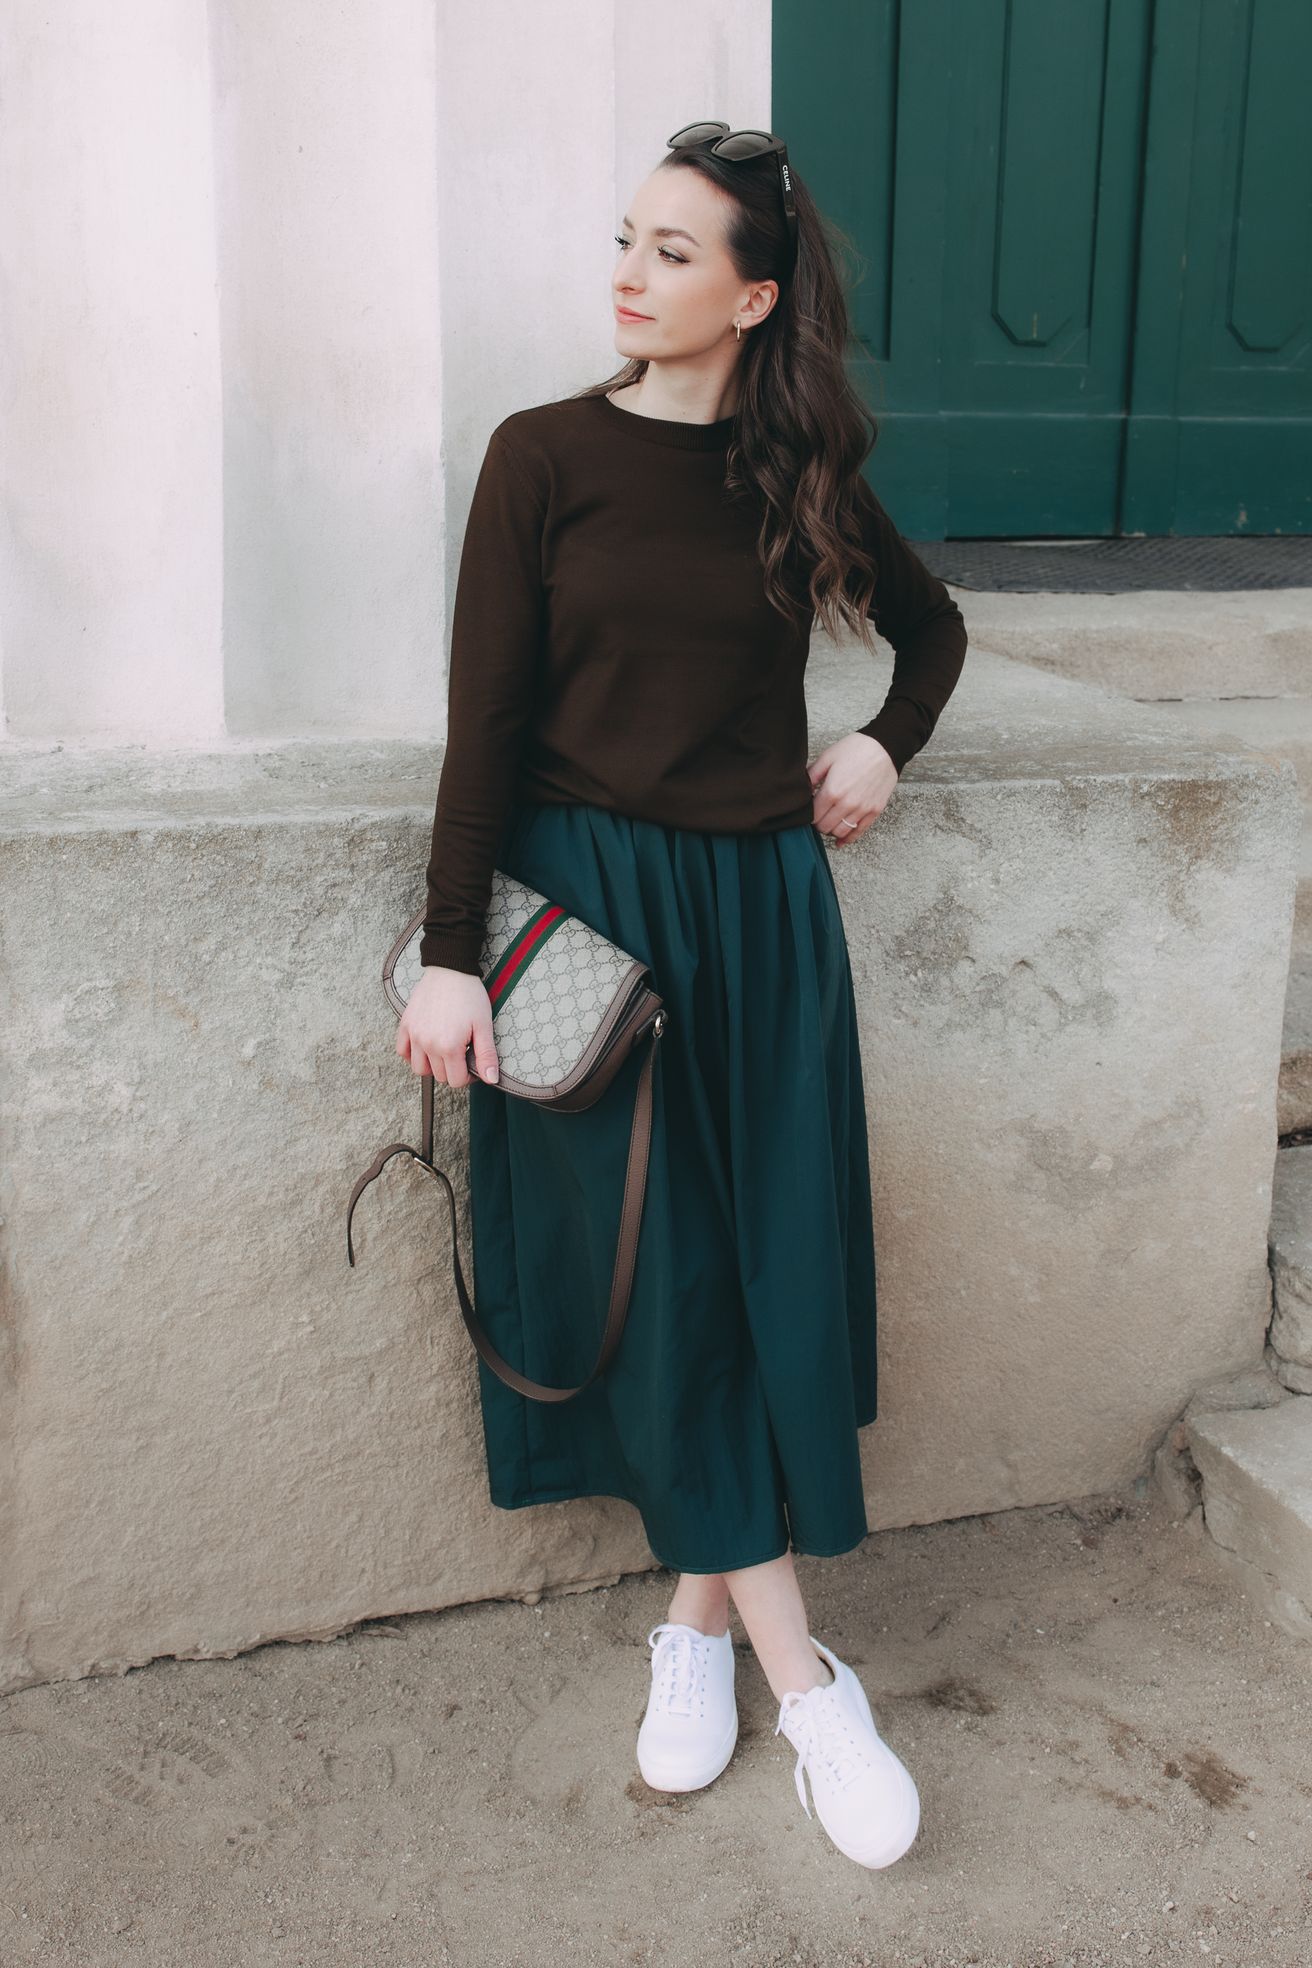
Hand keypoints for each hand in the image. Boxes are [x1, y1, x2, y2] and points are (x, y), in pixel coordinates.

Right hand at [396, 965, 499, 1088]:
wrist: (450, 969)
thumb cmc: (469, 995)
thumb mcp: (484, 1025)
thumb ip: (486, 1055)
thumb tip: (491, 1079)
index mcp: (449, 1047)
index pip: (456, 1081)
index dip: (469, 1076)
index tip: (474, 1062)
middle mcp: (427, 1044)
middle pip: (439, 1076)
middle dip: (453, 1070)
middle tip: (463, 1052)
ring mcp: (414, 1035)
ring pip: (419, 1068)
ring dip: (433, 1066)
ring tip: (445, 1052)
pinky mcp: (405, 1025)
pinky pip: (402, 1051)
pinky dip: (412, 1055)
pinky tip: (426, 1048)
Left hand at [807, 732, 898, 845]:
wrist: (885, 747)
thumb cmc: (857, 749)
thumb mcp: (828, 757)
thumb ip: (812, 776)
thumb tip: (801, 789)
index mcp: (832, 791)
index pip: (813, 816)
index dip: (808, 814)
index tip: (810, 809)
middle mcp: (847, 804)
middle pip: (825, 827)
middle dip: (819, 822)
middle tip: (819, 814)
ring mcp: (862, 809)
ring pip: (840, 832)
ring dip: (832, 829)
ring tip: (831, 820)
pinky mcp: (874, 811)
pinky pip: (859, 832)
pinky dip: (848, 839)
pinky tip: (841, 840)